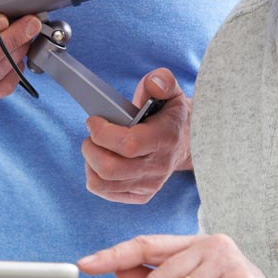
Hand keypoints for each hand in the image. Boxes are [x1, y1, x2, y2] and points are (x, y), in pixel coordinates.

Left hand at [81, 69, 190, 202]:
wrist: (187, 142)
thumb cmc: (170, 114)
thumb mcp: (172, 91)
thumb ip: (162, 81)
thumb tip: (154, 84)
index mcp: (164, 139)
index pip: (128, 145)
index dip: (102, 133)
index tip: (94, 120)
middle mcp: (158, 166)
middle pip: (110, 168)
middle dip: (90, 148)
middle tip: (92, 134)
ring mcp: (150, 184)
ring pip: (103, 183)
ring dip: (90, 162)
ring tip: (96, 147)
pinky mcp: (141, 195)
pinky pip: (105, 192)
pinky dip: (95, 176)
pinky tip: (102, 160)